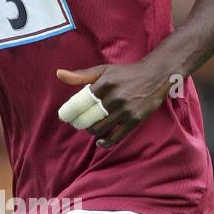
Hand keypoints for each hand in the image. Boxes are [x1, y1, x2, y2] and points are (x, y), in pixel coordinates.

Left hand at [56, 62, 171, 147]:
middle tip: (78, 122)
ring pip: (99, 129)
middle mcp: (114, 97)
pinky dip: (104, 142)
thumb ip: (81, 75)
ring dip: (92, 130)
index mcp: (104, 84)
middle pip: (87, 119)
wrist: (155, 76)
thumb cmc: (125, 74)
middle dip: (79, 123)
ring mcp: (125, 110)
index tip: (64, 117)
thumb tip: (59, 74)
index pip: (79, 103)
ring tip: (92, 126)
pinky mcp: (134, 120)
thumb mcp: (103, 70)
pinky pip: (115, 137)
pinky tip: (100, 141)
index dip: (69, 113)